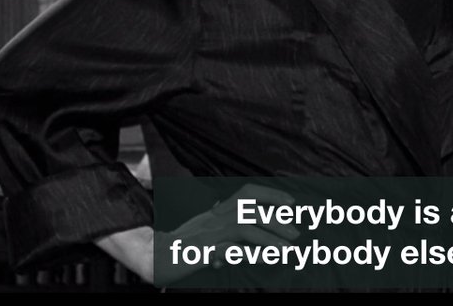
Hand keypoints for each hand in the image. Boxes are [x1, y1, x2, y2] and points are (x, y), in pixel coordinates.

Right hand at [152, 182, 300, 285]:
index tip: (291, 202)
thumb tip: (226, 214)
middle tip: (296, 233)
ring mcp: (210, 233)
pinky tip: (267, 259)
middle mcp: (216, 217)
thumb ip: (219, 221)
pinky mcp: (204, 251)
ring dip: (270, 237)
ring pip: (246, 227)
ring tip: (288, 248)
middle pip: (252, 210)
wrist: (156, 256)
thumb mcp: (204, 228)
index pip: (248, 192)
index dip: (271, 194)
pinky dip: (253, 253)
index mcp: (219, 210)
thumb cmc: (182, 244)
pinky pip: (233, 250)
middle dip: (277, 220)